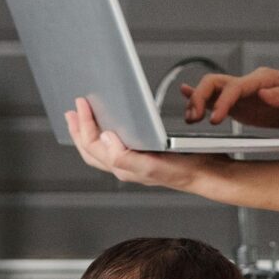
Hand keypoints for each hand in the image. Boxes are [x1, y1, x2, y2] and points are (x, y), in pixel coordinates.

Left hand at [66, 98, 210, 196]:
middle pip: (91, 149)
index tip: (81, 104)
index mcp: (122, 167)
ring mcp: (133, 162)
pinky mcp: (142, 156)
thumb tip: (104, 138)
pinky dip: (105, 135)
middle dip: (78, 129)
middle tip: (72, 110)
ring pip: (101, 149)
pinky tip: (110, 127)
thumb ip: (124, 156)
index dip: (83, 124)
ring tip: (82, 118)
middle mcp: (124, 166)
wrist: (207, 174)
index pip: (92, 146)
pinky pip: (115, 146)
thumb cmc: (183, 171)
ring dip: (88, 132)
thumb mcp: (152, 165)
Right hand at [181, 68, 278, 130]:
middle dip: (199, 97)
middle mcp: (248, 85)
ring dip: (197, 101)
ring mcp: (243, 95)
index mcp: (261, 79)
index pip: (234, 87)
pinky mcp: (242, 107)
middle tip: (192, 117)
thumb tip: (264, 94)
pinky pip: (217, 101)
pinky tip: (187, 102)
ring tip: (189, 118)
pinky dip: (201, 100)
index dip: (222, 103)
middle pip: (214, 83)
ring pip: (212, 91)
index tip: (214, 120)